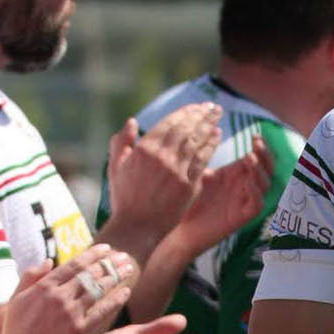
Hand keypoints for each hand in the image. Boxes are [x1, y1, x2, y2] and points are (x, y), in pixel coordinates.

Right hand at [0, 247, 137, 333]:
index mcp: (44, 287)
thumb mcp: (16, 299)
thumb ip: (30, 277)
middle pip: (90, 275)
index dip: (92, 254)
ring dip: (115, 277)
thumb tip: (49, 261)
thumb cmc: (15, 329)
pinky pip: (101, 312)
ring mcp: (71, 314)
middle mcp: (59, 297)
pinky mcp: (79, 331)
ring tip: (127, 268)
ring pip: (98, 290)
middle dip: (109, 263)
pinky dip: (115, 300)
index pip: (74, 265)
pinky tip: (125, 292)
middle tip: (123, 256)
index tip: (105, 248)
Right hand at [103, 102, 221, 252]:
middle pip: (186, 129)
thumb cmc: (124, 199)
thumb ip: (121, 142)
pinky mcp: (188, 185)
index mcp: (143, 150)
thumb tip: (131, 121)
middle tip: (212, 106)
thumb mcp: (116, 167)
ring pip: (197, 141)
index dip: (184, 112)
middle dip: (201, 114)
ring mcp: (176, 171)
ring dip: (209, 125)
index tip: (195, 106)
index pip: (169, 123)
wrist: (137, 228)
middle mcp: (161, 157)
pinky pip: (203, 159)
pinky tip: (217, 135)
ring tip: (217, 115)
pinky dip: (211, 144)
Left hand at [170, 136, 273, 262]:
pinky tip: (246, 182)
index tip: (255, 135)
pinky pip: (257, 205)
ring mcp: (244, 202)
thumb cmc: (187, 200)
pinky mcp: (241, 218)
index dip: (260, 146)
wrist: (178, 228)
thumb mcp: (197, 172)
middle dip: (265, 155)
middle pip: (267, 169)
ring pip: (265, 186)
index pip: (257, 157)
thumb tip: (208, 130)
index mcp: (236, 175)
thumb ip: (205, 154)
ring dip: (260, 170)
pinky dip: (255, 192)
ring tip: (249, 158)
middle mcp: (244, 187)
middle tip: (257, 143)